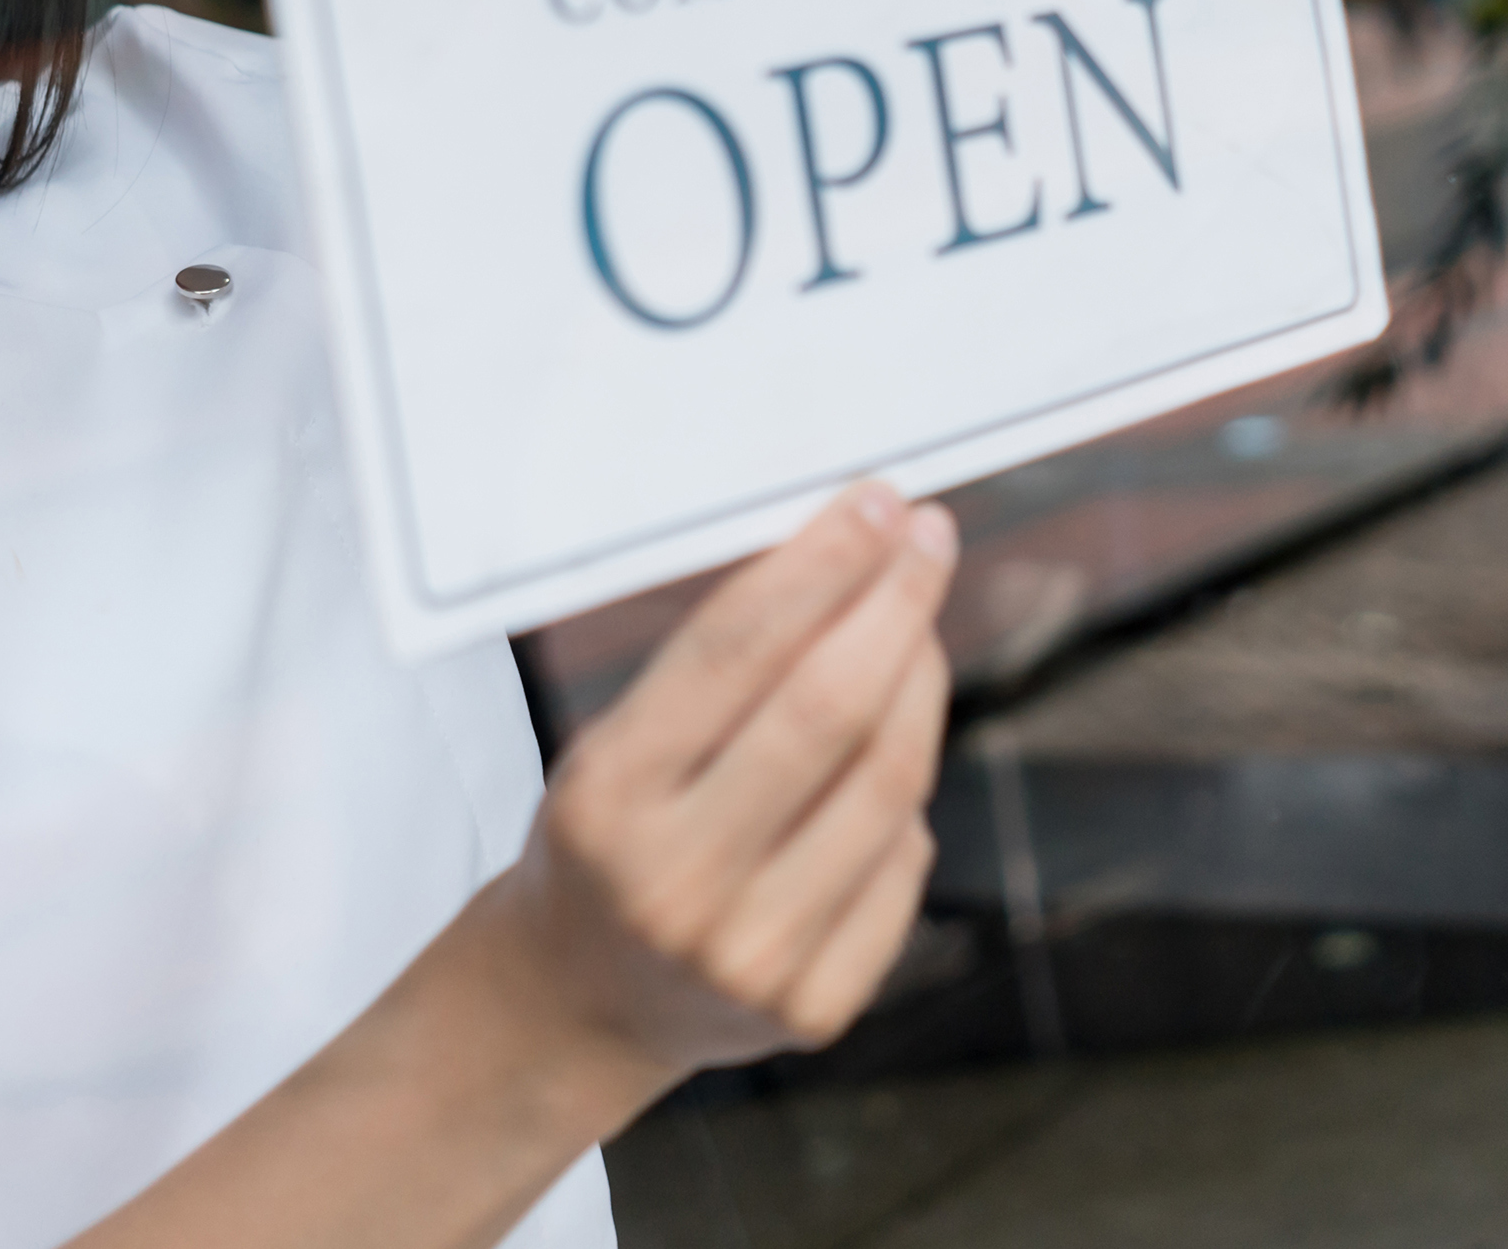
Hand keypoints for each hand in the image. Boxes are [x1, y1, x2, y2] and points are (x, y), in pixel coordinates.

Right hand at [475, 482, 957, 1091]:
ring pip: (889, 781)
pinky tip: (888, 751)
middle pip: (830, 710)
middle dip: (895, 603)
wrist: (580, 1003)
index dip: (823, 563)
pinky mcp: (814, 1006)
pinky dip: (906, 790)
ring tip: (916, 627)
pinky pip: (903, 859)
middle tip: (927, 538)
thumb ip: (715, 669)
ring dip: (920, 680)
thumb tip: (846, 552)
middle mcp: (676, 884)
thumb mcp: (613, 746)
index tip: (877, 502)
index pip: (736, 650)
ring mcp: (753, 957)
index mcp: (609, 799)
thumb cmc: (608, 840)